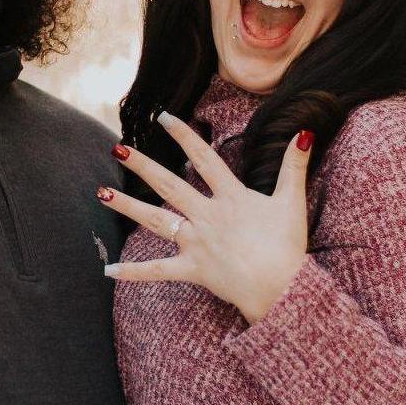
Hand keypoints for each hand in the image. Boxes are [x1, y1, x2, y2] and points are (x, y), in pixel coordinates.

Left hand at [98, 113, 311, 323]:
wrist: (281, 287)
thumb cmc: (287, 246)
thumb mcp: (292, 202)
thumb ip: (294, 167)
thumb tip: (305, 133)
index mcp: (230, 198)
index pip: (203, 159)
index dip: (184, 136)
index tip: (163, 117)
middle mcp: (207, 216)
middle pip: (169, 185)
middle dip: (142, 166)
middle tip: (117, 149)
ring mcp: (196, 242)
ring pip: (155, 220)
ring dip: (126, 207)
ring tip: (100, 193)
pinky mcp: (192, 269)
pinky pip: (157, 271)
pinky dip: (132, 272)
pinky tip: (107, 271)